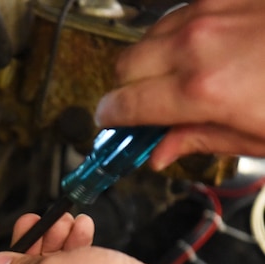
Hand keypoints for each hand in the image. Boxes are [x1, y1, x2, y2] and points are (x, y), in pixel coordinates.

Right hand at [94, 0, 264, 169]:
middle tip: (143, 110)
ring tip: (174, 81)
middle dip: (126, 90)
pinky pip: (178, 14)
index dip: (110, 120)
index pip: (123, 105)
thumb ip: (197, 140)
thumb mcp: (256, 137)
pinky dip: (176, 35)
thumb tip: (159, 152)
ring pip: (147, 37)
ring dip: (149, 62)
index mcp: (200, 91)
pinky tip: (198, 52)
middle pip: (124, 67)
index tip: (111, 127)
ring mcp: (210, 12)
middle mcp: (197, 45)